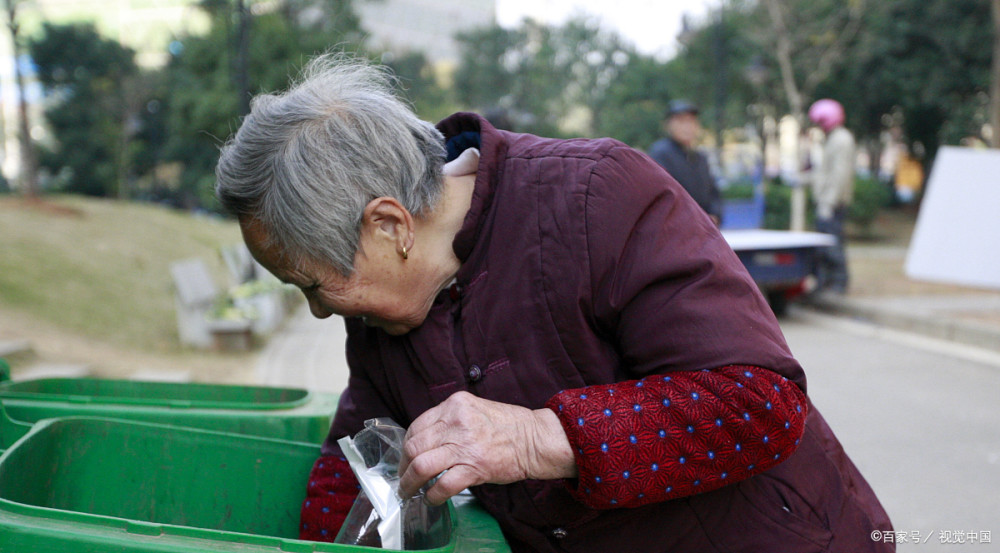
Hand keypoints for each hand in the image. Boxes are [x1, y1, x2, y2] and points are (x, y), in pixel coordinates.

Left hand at [398, 391, 576, 504]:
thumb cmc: (508, 425)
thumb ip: (449, 420)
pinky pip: (443, 485)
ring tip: (409, 492)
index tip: (407, 458)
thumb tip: (426, 442)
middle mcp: (456, 422)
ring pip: (421, 466)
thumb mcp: (474, 409)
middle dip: (403, 467)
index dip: (407, 447)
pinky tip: (432, 498)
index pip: (417, 426)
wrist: (535, 439)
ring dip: (410, 483)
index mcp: (454, 405)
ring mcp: (465, 445)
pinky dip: (433, 495)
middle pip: (414, 446)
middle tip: (404, 478)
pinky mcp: (475, 467)